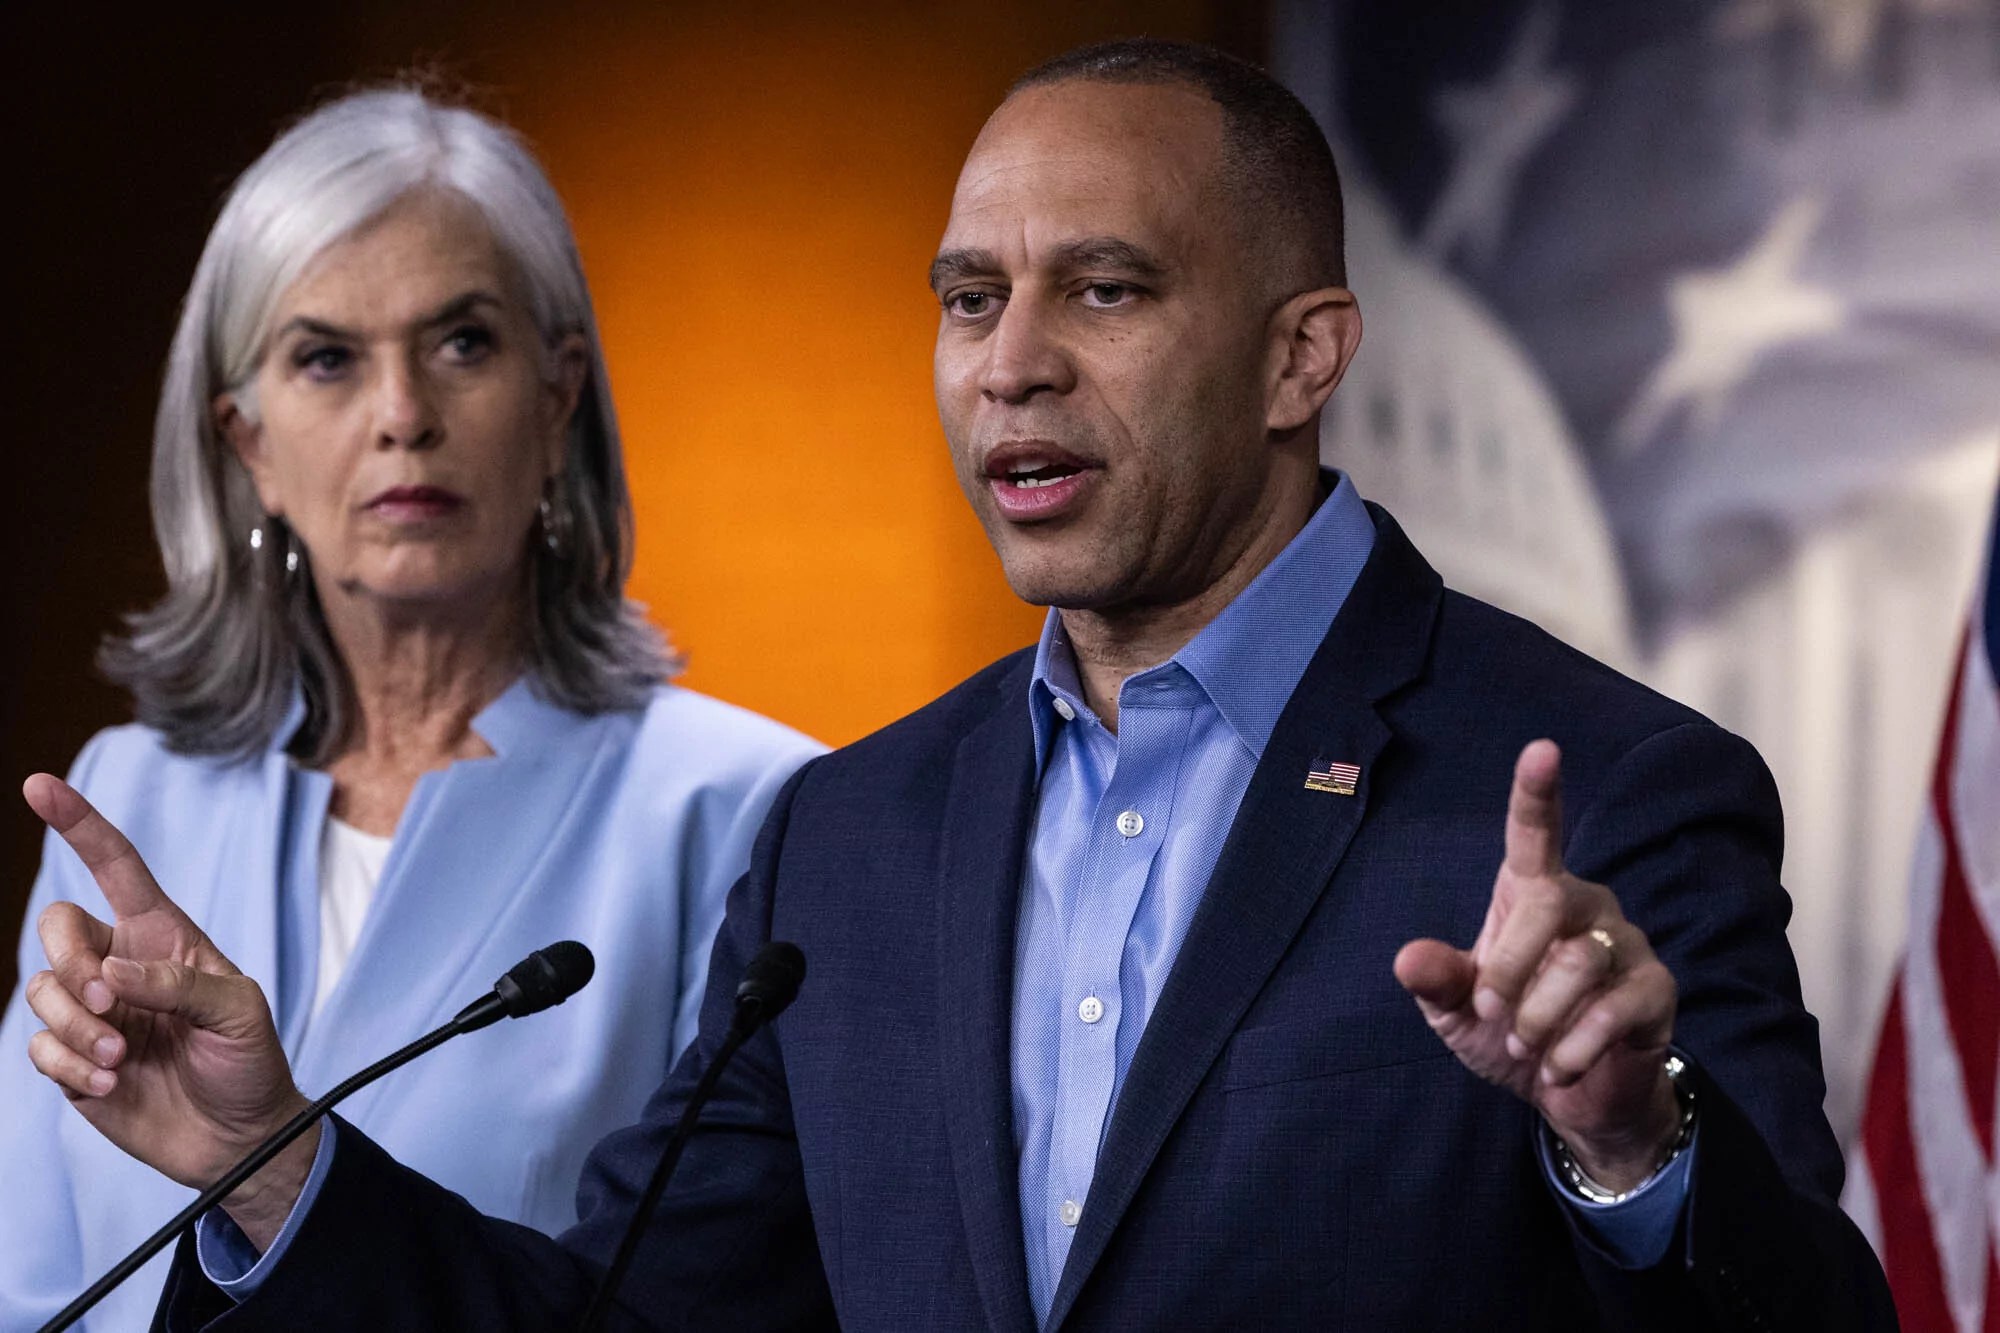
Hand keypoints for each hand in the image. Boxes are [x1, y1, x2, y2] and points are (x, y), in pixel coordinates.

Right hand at [21, 773, 315, 1246]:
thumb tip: (113, 972)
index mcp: (164, 936)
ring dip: (74, 1026)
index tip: (40, 784)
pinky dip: (67, 1063)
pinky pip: (38, 1046)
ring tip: (120, 1058)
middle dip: (72, 964)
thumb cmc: (249, 1061)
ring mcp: (93, 1012)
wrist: (239, 1137)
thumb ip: (179, 983)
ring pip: (41, 990)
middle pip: (57, 927)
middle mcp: (120, 965)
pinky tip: (108, 1082)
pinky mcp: (72, 1059)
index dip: (80, 824)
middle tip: (111, 1006)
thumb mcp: (239, 1012)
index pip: (116, 866)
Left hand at [1393, 741, 1679, 1191]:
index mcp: (1532, 893)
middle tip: (1491, 1013)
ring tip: (1524, 1046)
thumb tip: (1407, 960)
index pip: (1535, 833)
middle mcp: (1585, 904)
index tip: (1541, 749)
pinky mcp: (1657, 989)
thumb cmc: (1509, 1033)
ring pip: (1579, 961)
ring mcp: (1626, 943)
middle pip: (1549, 902)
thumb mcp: (1457, 1011)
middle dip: (1510, 965)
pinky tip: (1558, 1067)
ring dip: (1538, 1018)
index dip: (1537, 791)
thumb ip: (1438, 981)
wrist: (1570, 1094)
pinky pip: (1614, 1009)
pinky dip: (1572, 1048)